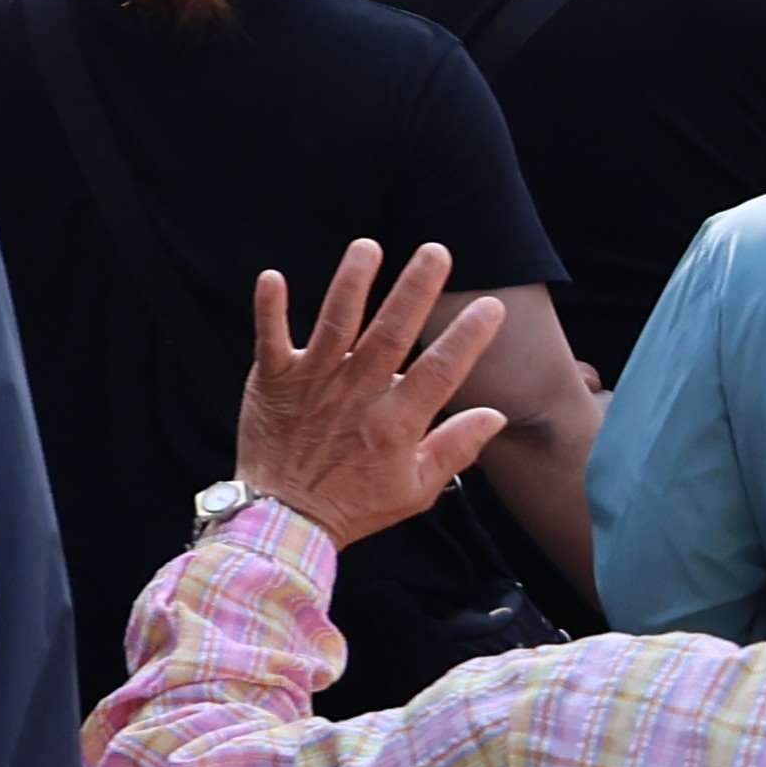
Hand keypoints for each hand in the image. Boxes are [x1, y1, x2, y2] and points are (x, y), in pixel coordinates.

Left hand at [233, 239, 508, 548]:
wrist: (284, 520)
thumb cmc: (354, 504)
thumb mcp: (417, 489)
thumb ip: (456, 447)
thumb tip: (495, 414)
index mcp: (395, 422)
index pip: (440, 370)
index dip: (467, 338)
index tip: (491, 306)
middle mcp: (356, 394)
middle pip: (392, 333)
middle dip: (415, 289)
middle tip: (435, 251)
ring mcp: (313, 383)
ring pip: (336, 323)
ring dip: (352, 282)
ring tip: (367, 247)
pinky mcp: (273, 380)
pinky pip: (270, 337)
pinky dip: (270, 308)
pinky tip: (271, 276)